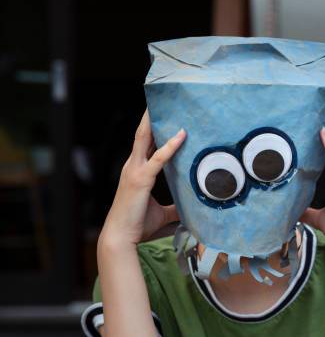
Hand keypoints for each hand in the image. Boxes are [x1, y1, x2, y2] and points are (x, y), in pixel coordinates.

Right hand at [99, 110, 185, 247]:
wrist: (122, 237)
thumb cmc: (138, 224)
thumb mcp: (162, 213)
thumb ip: (175, 207)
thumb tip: (190, 207)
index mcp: (136, 170)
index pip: (145, 144)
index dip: (152, 127)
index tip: (161, 113)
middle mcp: (133, 166)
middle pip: (142, 134)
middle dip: (150, 116)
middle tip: (161, 98)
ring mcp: (135, 171)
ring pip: (145, 139)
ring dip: (155, 122)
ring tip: (164, 104)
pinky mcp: (140, 179)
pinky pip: (158, 159)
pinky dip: (170, 146)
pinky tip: (181, 136)